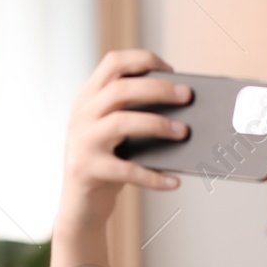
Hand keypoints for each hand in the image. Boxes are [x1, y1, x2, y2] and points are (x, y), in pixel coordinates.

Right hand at [57, 49, 191, 232]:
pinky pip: (126, 171)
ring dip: (157, 125)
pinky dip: (153, 176)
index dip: (143, 60)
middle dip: (158, 89)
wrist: (79, 206)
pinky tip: (174, 182)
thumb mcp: (115, 134)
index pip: (112, 62)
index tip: (170, 70)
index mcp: (88, 98)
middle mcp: (81, 115)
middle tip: (187, 96)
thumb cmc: (107, 164)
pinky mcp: (87, 171)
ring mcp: (82, 142)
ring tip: (184, 132)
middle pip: (120, 89)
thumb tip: (182, 107)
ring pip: (121, 123)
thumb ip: (135, 115)